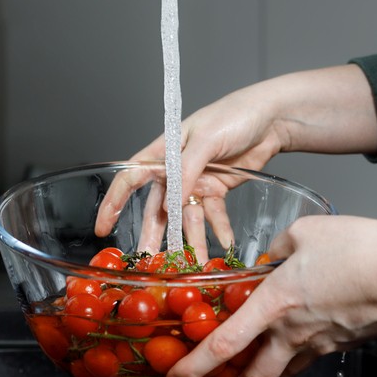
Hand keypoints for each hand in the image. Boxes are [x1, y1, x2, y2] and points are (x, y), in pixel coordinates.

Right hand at [94, 65, 376, 252]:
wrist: (273, 117)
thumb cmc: (236, 114)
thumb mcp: (208, 139)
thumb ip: (187, 170)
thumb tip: (169, 203)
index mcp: (166, 151)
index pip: (131, 177)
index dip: (114, 202)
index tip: (103, 228)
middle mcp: (177, 168)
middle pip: (159, 206)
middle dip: (154, 234)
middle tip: (149, 261)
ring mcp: (198, 180)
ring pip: (187, 216)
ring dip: (190, 239)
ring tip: (194, 263)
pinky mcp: (218, 188)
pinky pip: (213, 214)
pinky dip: (218, 229)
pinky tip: (224, 244)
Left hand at [165, 213, 376, 376]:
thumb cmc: (364, 248)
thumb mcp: (308, 230)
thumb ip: (280, 245)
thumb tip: (271, 255)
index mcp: (276, 302)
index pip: (225, 342)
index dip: (195, 365)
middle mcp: (295, 331)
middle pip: (254, 375)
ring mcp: (323, 341)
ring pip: (284, 371)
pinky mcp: (345, 341)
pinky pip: (312, 356)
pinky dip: (296, 358)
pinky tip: (297, 347)